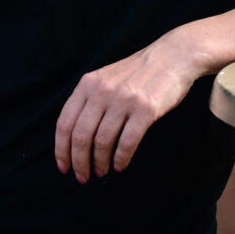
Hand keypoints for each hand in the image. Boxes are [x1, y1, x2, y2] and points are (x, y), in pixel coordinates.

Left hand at [54, 33, 203, 182]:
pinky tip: (120, 165)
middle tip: (82, 177)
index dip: (61, 149)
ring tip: (102, 172)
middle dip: (79, 162)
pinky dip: (121, 158)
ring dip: (100, 163)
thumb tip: (73, 138)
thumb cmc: (138, 72)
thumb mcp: (106, 78)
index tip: (63, 167)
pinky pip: (127, 142)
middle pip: (81, 136)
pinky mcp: (146, 110)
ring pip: (102, 142)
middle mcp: (102, 91)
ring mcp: (124, 100)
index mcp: (88, 84)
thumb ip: (89, 100)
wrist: (172, 56)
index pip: (65, 123)